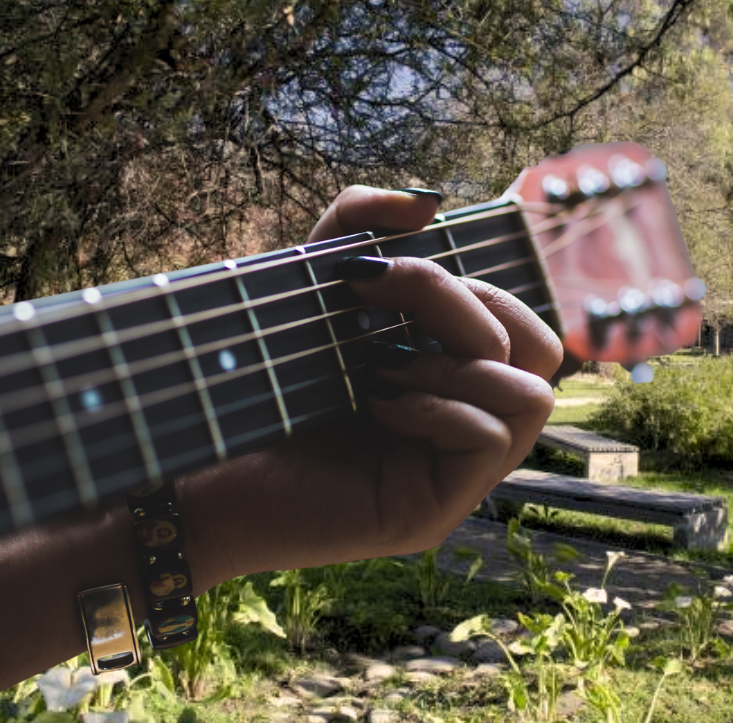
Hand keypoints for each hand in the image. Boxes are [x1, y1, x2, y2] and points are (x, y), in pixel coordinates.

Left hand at [182, 186, 560, 580]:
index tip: (372, 275)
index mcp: (450, 377)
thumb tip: (429, 199)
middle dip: (466, 308)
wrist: (191, 462)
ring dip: (454, 363)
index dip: (471, 284)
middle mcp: (464, 425)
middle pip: (541, 350)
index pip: (522, 323)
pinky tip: (375, 404)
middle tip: (381, 309)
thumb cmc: (250, 379)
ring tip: (378, 367)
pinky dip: (437, 406)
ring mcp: (454, 474)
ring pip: (531, 396)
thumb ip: (357, 226)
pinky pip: (489, 438)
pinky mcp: (433, 512)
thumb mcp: (308, 284)